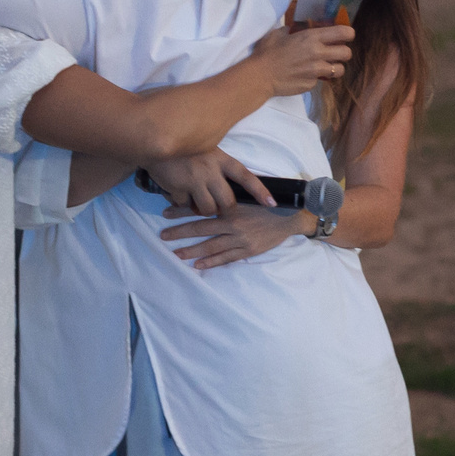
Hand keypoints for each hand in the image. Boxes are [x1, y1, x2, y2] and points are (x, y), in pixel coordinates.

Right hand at [145, 149, 272, 216]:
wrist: (153, 139)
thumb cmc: (182, 145)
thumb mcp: (204, 146)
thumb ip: (216, 163)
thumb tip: (225, 184)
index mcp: (220, 158)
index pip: (245, 176)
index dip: (259, 191)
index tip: (272, 203)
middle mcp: (210, 169)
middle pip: (227, 201)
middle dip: (226, 210)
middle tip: (221, 210)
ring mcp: (194, 180)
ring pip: (207, 209)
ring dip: (204, 210)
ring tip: (197, 203)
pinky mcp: (177, 187)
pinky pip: (185, 206)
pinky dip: (182, 205)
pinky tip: (177, 195)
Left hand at [159, 202, 313, 269]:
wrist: (291, 215)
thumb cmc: (268, 200)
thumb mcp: (247, 191)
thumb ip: (228, 193)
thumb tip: (206, 190)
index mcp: (231, 206)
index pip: (201, 209)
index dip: (182, 211)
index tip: (166, 213)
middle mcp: (233, 223)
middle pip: (200, 229)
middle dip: (180, 232)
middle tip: (163, 235)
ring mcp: (240, 239)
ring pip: (210, 246)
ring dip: (191, 251)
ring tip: (176, 254)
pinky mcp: (248, 250)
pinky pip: (226, 258)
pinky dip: (211, 262)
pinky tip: (198, 265)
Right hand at [247, 24, 351, 97]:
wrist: (260, 76)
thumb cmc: (267, 52)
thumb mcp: (279, 33)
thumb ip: (292, 30)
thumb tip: (295, 29)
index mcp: (312, 37)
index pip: (343, 33)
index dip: (348, 34)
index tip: (345, 36)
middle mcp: (318, 54)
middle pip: (347, 53)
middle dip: (343, 52)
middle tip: (335, 53)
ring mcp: (316, 71)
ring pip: (340, 70)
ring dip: (335, 67)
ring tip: (325, 66)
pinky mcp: (311, 84)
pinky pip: (321, 80)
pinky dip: (316, 78)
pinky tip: (305, 76)